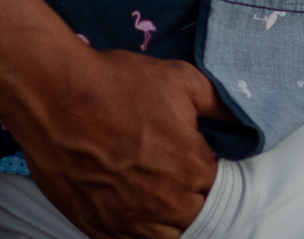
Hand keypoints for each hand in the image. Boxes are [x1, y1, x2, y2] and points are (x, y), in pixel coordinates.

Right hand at [11, 48, 225, 238]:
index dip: (210, 172)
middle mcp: (162, 203)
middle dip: (192, 196)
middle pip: (194, 216)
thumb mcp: (184, 81)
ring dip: (169, 220)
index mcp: (190, 168)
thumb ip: (222, 107)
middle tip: (177, 173)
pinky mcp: (96, 227)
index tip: (199, 157)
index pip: (219, 188)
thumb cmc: (120, 84)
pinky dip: (137, 231)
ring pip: (165, 236)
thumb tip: (247, 124)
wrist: (56, 96)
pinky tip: (135, 208)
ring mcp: (127, 220)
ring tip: (159, 192)